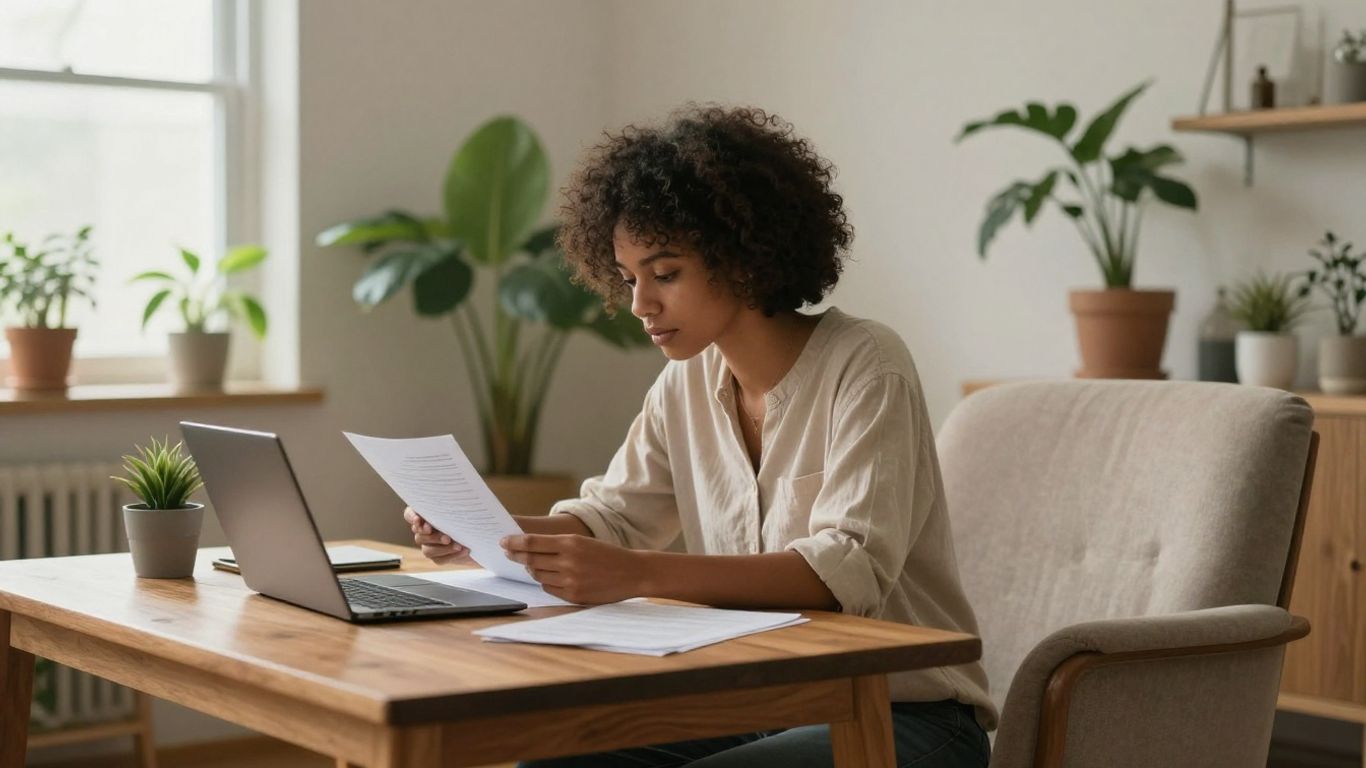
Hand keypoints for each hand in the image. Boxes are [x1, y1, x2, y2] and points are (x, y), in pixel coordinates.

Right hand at [404, 506, 472, 565]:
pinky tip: (463, 550)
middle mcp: (422, 531)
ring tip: (458, 545)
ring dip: (444, 548)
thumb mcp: (463, 507)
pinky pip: (439, 559)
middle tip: (446, 538)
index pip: (409, 515)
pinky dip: (452, 555)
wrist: (478, 533)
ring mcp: (428, 545)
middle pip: (419, 535)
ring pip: (428, 550)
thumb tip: (456, 499)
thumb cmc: (468, 515)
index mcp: (424, 514)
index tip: (419, 519)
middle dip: (433, 537)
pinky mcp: (437, 557)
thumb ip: (454, 504)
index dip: (411, 517)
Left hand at [500, 533, 650, 604]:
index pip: (532, 542)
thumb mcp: (583, 542)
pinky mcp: (574, 595)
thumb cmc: (607, 555)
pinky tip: (547, 577)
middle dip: (516, 556)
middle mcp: (568, 561)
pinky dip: (545, 582)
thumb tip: (529, 548)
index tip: (503, 541)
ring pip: (538, 575)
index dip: (514, 542)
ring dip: (531, 570)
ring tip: (529, 565)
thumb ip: (558, 545)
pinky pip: (549, 588)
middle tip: (508, 553)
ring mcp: (571, 580)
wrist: (632, 572)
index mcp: (571, 543)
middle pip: (531, 559)